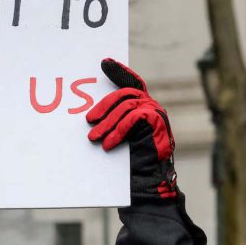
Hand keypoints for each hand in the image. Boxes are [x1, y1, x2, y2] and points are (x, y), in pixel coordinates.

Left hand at [86, 58, 177, 201]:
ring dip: (107, 122)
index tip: (104, 62)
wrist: (146, 182)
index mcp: (142, 108)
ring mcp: (156, 114)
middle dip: (104, 106)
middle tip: (88, 120)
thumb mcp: (117, 137)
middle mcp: (151, 108)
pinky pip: (133, 118)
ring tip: (94, 137)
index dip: (119, 72)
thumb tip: (89, 116)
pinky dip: (118, 130)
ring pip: (126, 106)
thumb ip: (112, 122)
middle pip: (126, 94)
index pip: (131, 84)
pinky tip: (108, 144)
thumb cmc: (130, 163)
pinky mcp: (157, 122)